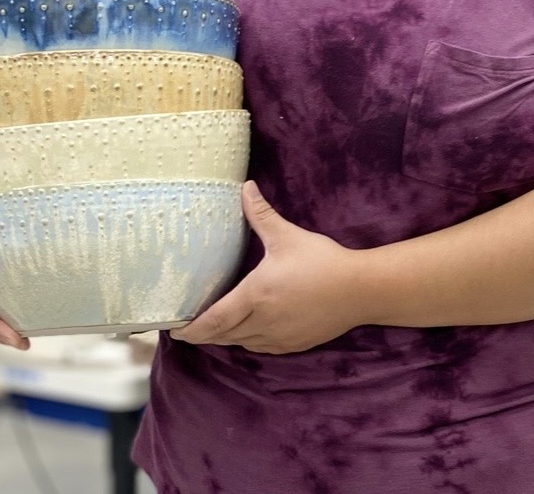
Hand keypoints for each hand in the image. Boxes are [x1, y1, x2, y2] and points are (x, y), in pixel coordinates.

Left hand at [170, 181, 365, 353]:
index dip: (192, 328)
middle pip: (223, 336)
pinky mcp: (294, 344)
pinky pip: (262, 347)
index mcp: (255, 296)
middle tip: (187, 328)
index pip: (214, 320)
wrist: (358, 290)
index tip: (174, 330)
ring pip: (242, 343)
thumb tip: (245, 187)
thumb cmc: (321, 261)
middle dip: (204, 334)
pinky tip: (249, 331)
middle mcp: (262, 322)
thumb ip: (260, 214)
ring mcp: (279, 337)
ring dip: (226, 337)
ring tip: (214, 328)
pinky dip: (248, 340)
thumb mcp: (287, 235)